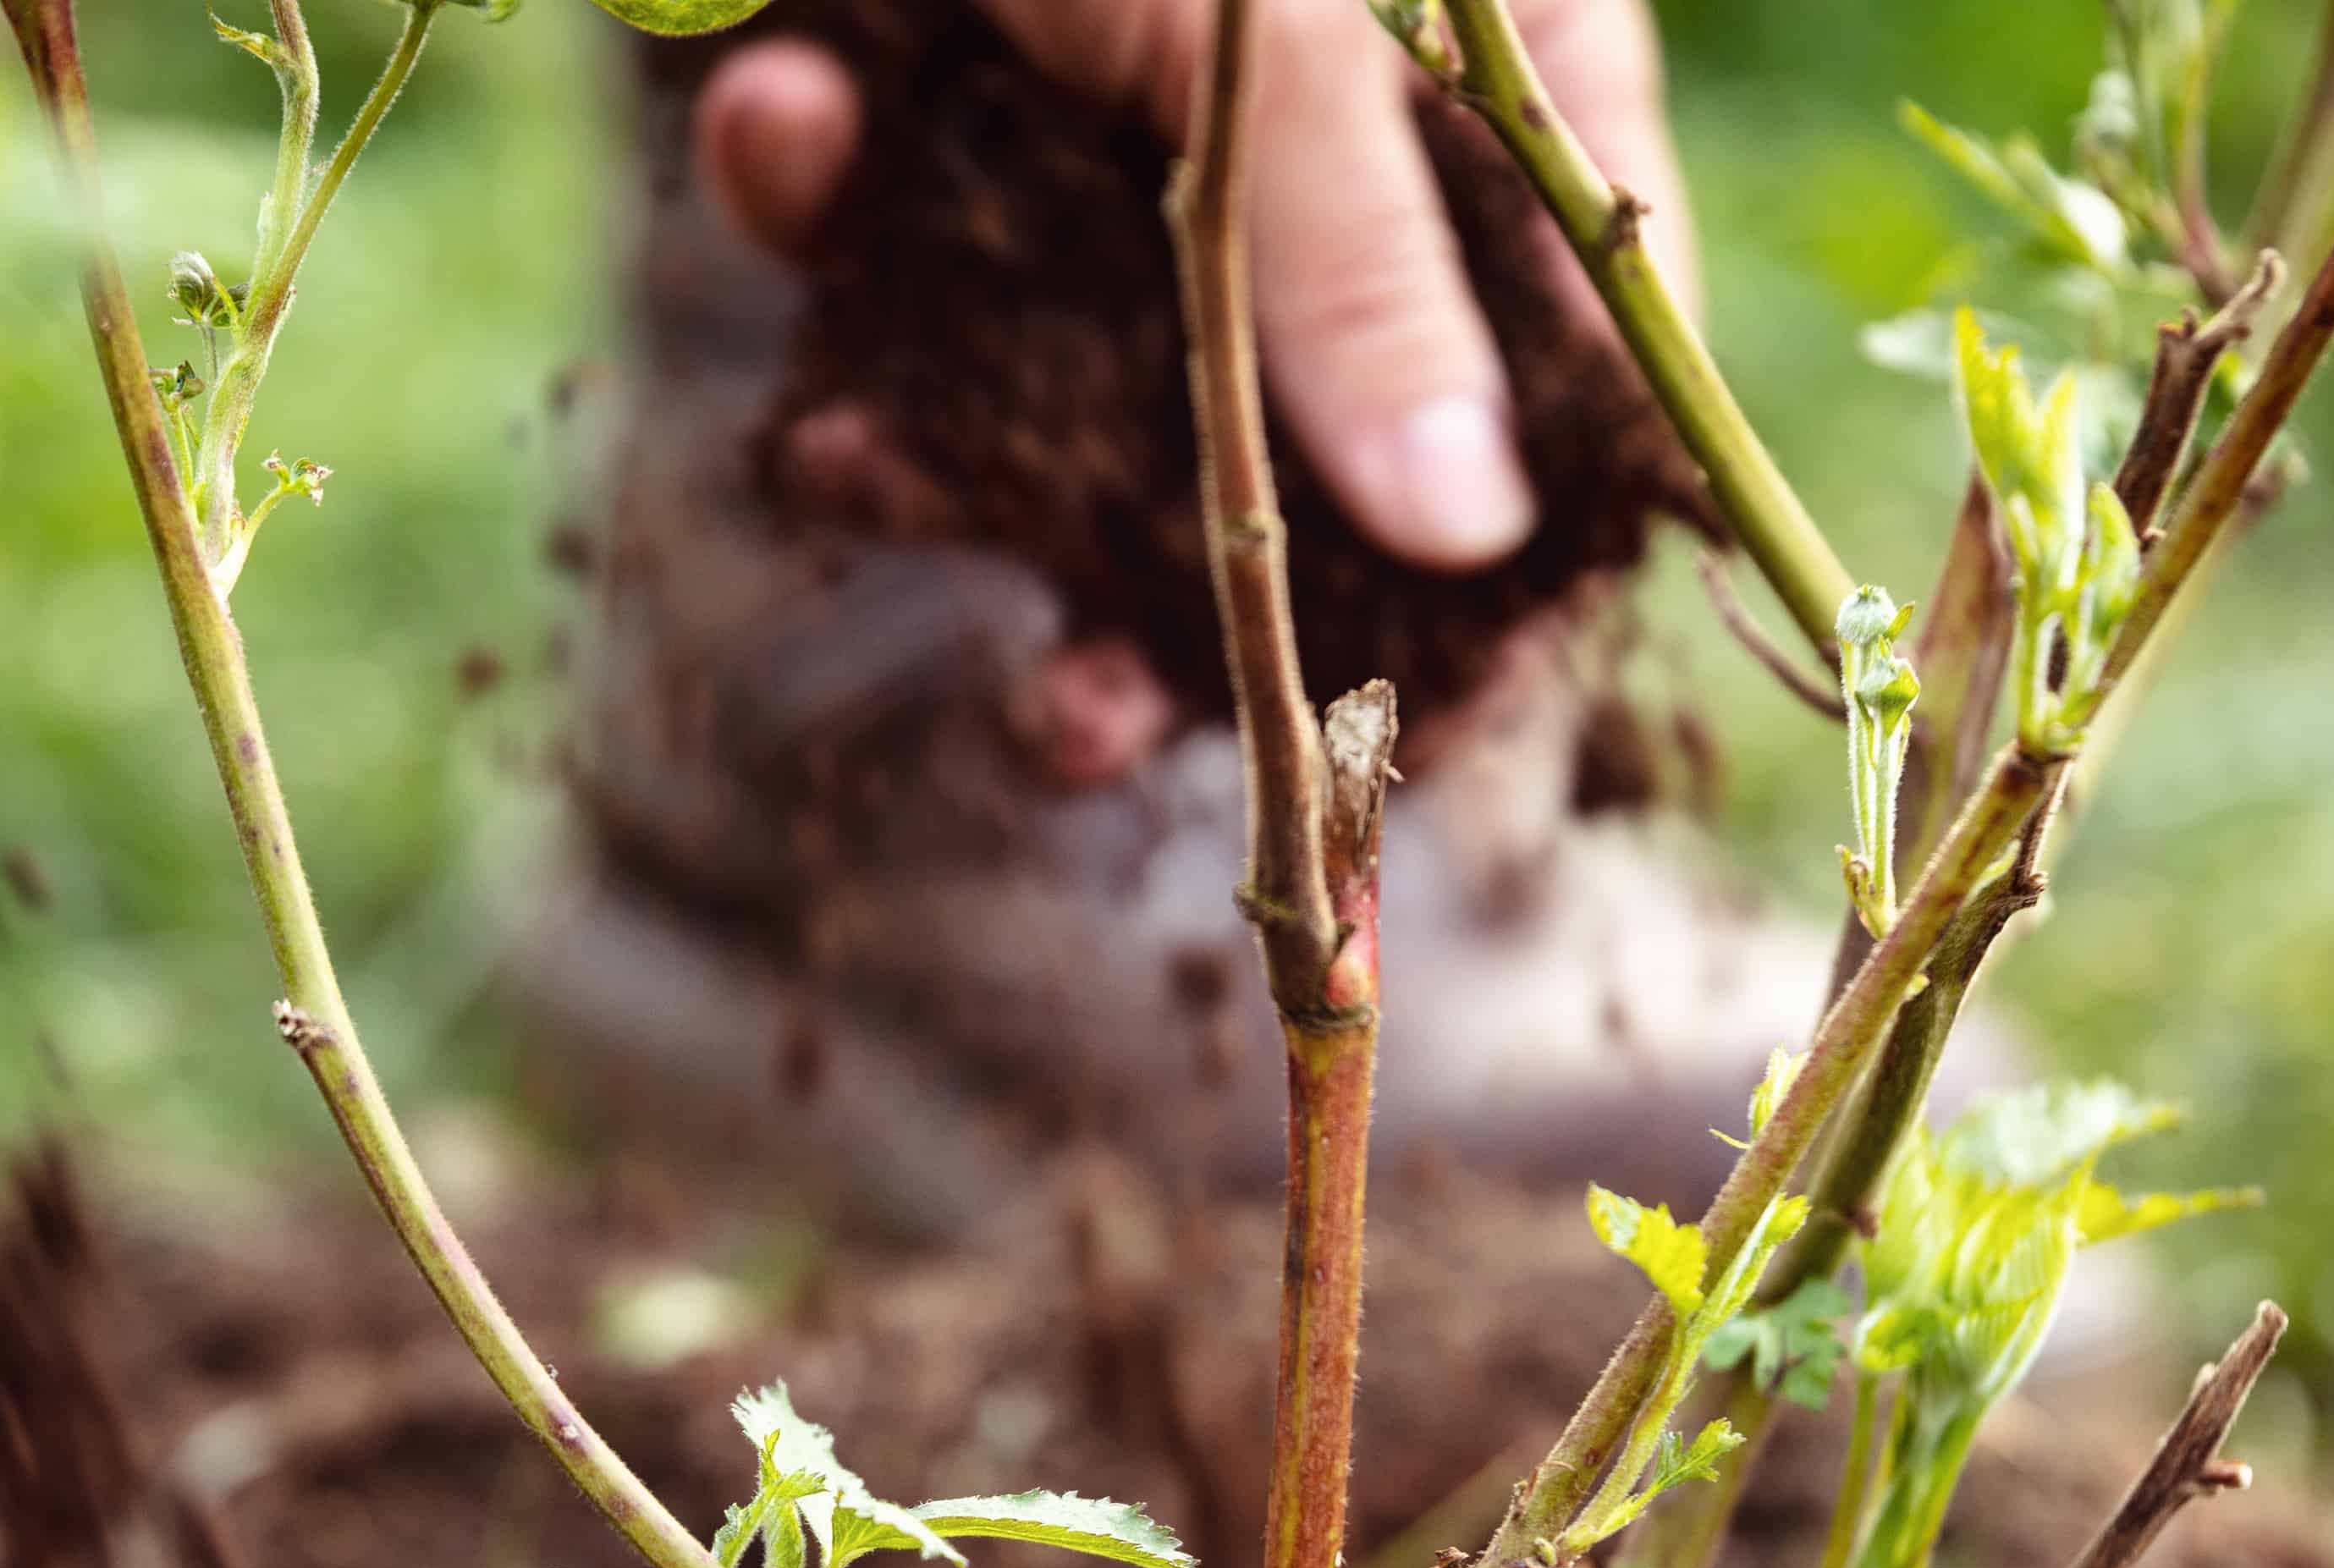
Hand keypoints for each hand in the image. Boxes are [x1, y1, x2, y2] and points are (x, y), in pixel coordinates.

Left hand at [695, 0, 1683, 784]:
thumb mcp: (1271, 24)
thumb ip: (1341, 254)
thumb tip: (1475, 520)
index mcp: (1483, 55)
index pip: (1552, 346)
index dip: (1472, 558)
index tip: (1374, 730)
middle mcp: (1310, 76)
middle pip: (1281, 399)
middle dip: (1155, 565)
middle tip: (1078, 718)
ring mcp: (1114, 57)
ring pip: (1048, 330)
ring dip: (935, 425)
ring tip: (841, 461)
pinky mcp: (935, 40)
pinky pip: (885, 188)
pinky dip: (816, 186)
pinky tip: (781, 121)